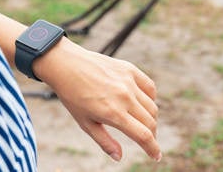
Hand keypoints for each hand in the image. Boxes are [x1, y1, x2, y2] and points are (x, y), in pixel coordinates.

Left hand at [33, 38, 160, 161]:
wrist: (66, 66)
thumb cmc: (73, 96)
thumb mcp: (85, 123)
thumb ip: (104, 141)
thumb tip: (118, 157)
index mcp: (113, 113)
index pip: (143, 135)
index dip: (153, 149)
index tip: (156, 156)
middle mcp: (124, 97)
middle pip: (150, 122)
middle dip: (152, 136)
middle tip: (147, 140)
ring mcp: (128, 82)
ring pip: (152, 106)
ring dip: (151, 119)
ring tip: (142, 123)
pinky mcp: (129, 70)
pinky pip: (150, 87)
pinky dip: (151, 98)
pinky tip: (143, 104)